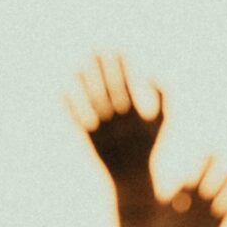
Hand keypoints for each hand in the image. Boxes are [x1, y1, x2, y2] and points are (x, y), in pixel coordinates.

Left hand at [70, 54, 163, 189]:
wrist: (133, 178)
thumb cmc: (148, 145)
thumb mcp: (162, 123)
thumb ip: (163, 98)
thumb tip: (152, 74)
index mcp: (138, 116)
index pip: (129, 85)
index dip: (123, 66)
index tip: (117, 48)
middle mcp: (120, 123)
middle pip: (109, 90)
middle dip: (103, 68)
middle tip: (95, 48)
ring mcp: (105, 131)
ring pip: (91, 103)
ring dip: (85, 83)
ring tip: (78, 64)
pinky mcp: (90, 140)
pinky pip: (78, 120)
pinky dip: (70, 106)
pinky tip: (63, 89)